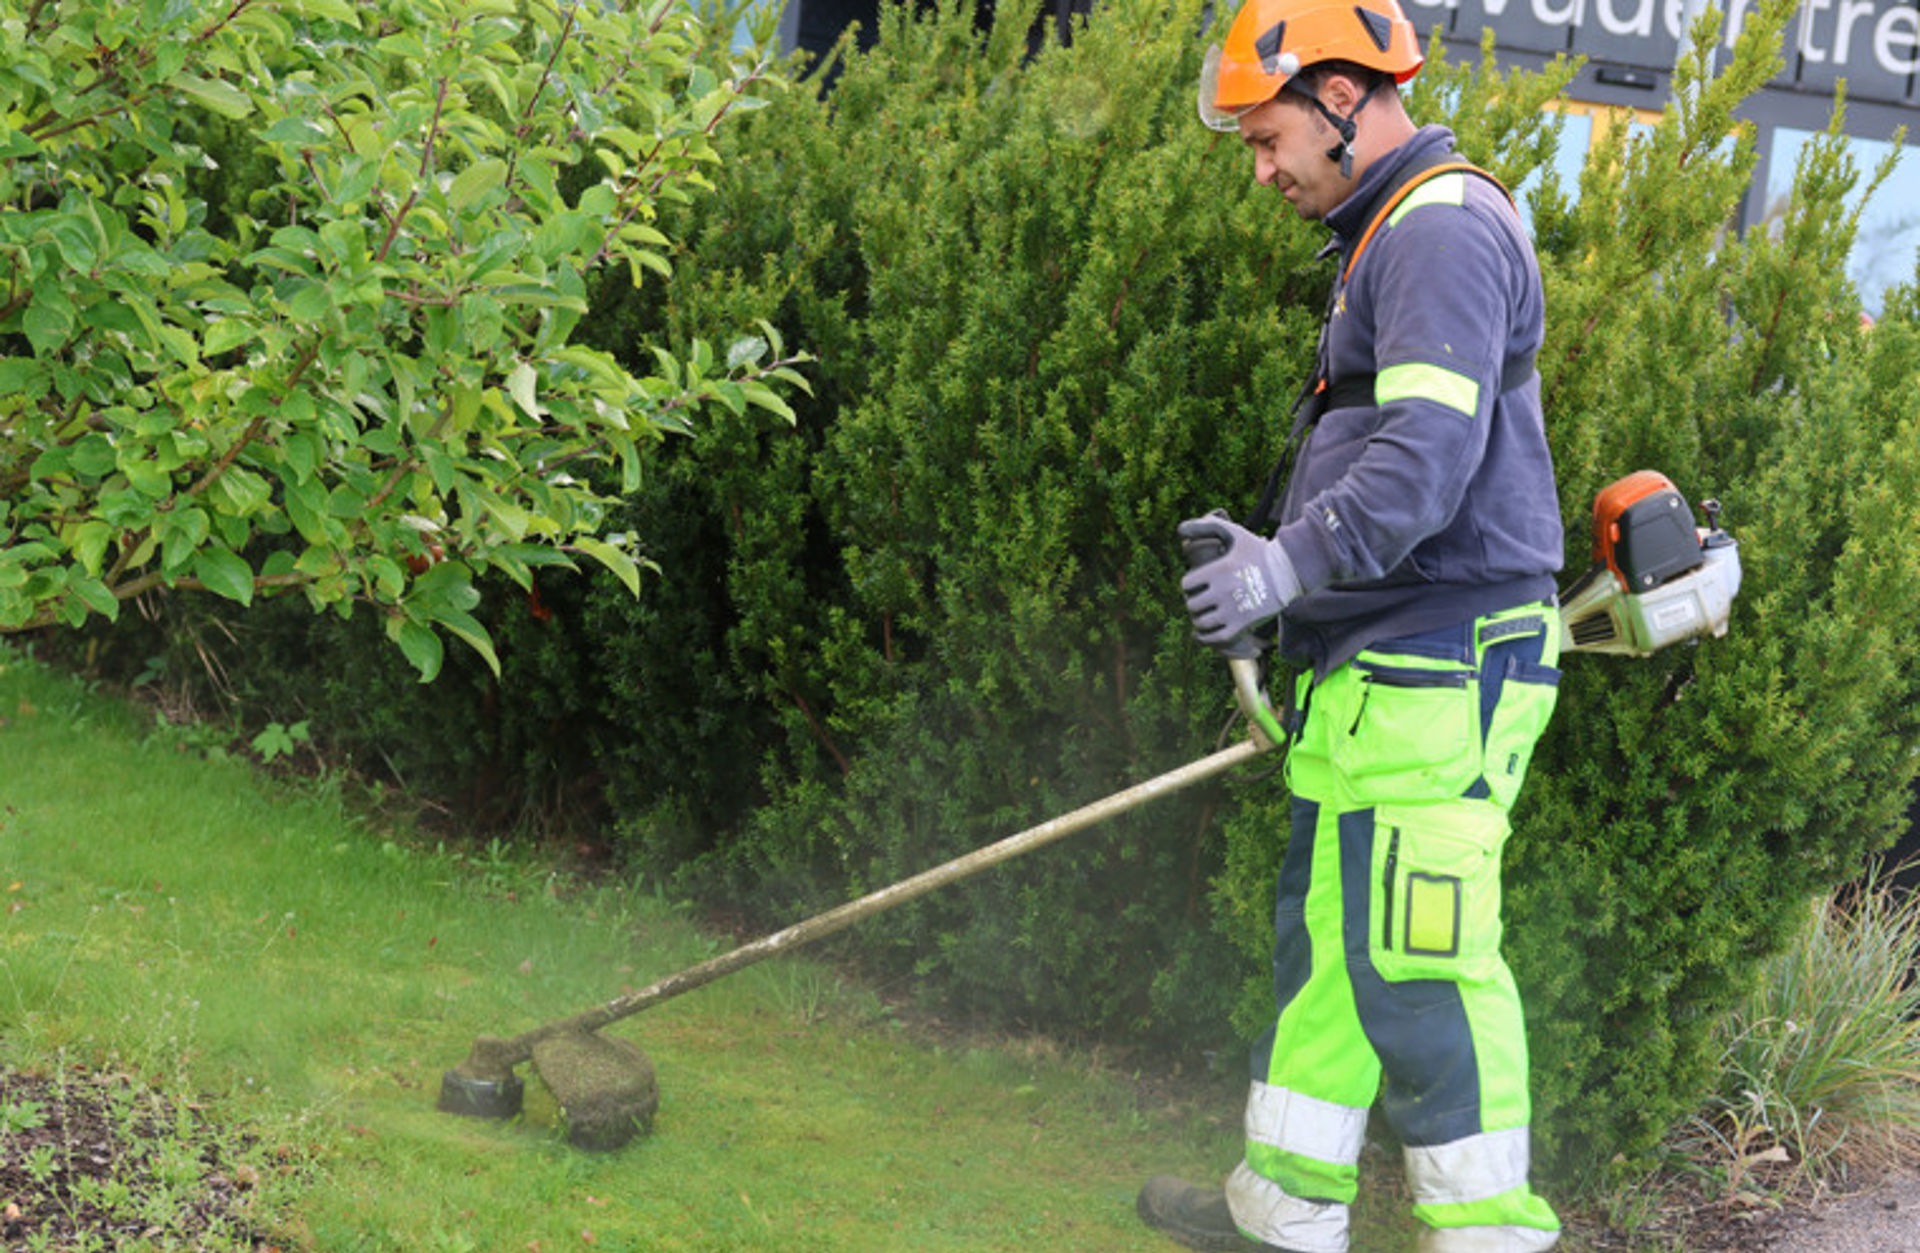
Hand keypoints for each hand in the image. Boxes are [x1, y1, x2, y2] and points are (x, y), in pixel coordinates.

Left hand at [1177, 512, 1302, 650]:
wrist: (1289, 571)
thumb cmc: (1259, 552)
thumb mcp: (1235, 533)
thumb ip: (1207, 526)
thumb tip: (1179, 529)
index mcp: (1218, 570)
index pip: (1186, 585)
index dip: (1189, 586)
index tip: (1197, 586)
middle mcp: (1223, 591)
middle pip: (1192, 605)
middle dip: (1194, 603)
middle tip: (1202, 601)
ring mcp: (1233, 609)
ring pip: (1201, 623)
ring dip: (1200, 620)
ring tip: (1205, 615)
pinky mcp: (1243, 624)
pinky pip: (1215, 637)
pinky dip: (1207, 636)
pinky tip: (1207, 631)